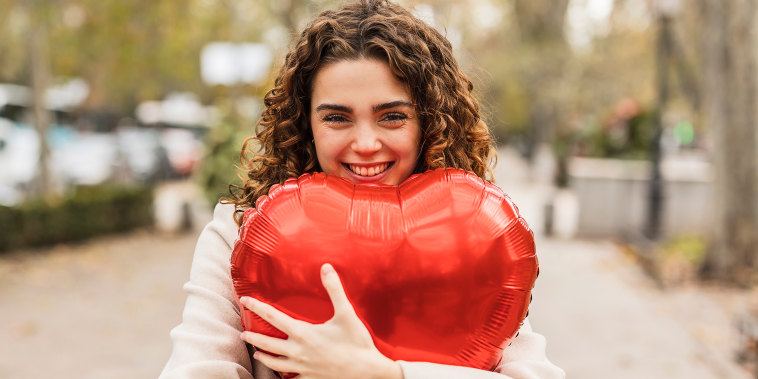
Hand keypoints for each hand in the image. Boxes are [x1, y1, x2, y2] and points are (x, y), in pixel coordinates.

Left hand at [240, 264, 402, 378]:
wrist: (367, 371)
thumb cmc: (357, 342)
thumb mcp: (346, 313)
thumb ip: (334, 289)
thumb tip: (326, 267)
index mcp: (303, 334)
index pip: (273, 317)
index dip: (257, 307)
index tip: (245, 300)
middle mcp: (298, 352)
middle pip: (267, 344)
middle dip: (253, 338)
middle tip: (243, 334)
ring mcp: (303, 368)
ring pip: (275, 364)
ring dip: (264, 357)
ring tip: (258, 353)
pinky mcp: (310, 378)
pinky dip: (284, 375)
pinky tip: (283, 373)